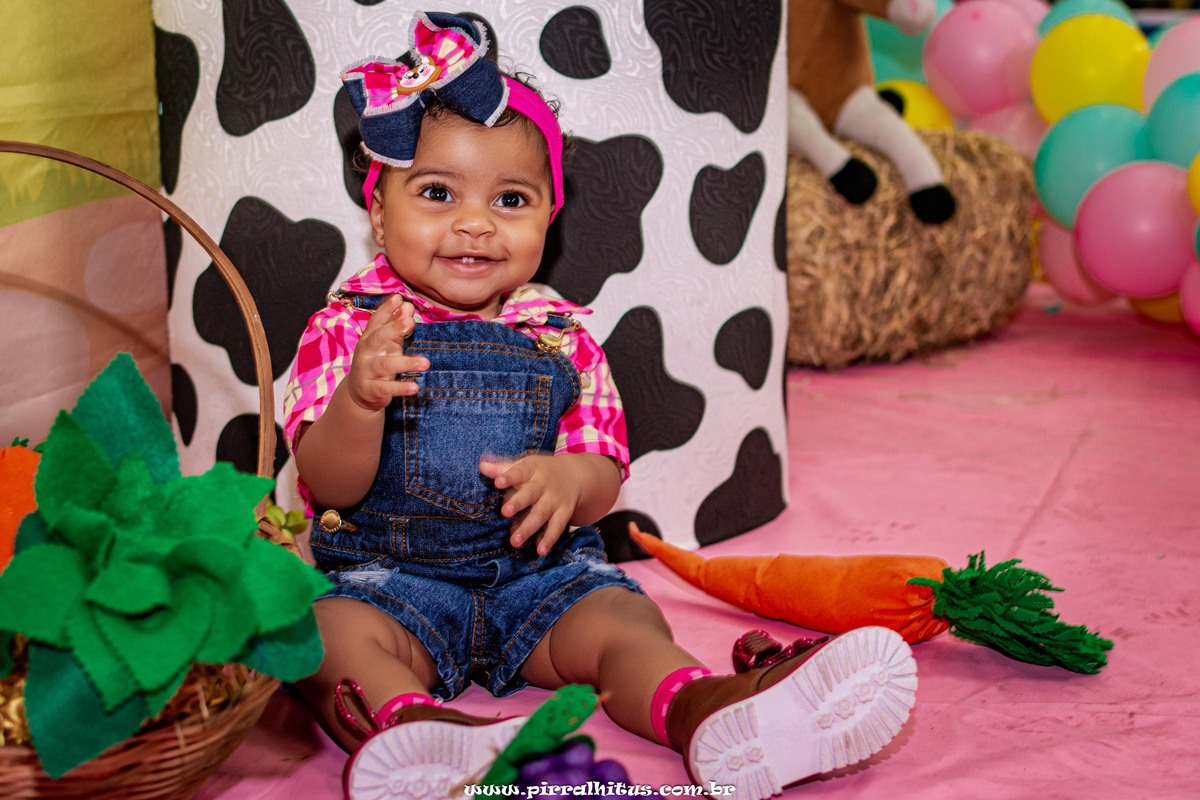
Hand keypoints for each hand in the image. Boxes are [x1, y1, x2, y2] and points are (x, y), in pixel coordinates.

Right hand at [344, 295, 428, 412]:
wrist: (360, 393)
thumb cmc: (377, 362)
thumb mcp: (387, 344)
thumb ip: (397, 327)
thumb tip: (408, 306)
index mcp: (370, 338)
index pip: (376, 321)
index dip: (386, 309)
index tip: (399, 298)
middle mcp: (366, 352)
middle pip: (378, 338)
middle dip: (393, 329)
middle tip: (410, 321)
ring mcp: (367, 371)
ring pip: (385, 365)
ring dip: (406, 363)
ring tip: (425, 363)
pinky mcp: (372, 389)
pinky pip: (387, 388)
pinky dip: (401, 387)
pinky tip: (415, 387)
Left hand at [479, 454, 585, 555]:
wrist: (575, 475)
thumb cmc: (540, 471)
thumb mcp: (525, 466)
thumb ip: (503, 469)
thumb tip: (481, 466)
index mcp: (532, 470)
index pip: (519, 472)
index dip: (508, 477)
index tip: (497, 482)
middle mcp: (544, 485)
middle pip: (530, 494)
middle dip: (518, 503)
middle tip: (504, 513)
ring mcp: (554, 500)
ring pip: (541, 514)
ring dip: (528, 528)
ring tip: (515, 541)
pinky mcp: (564, 513)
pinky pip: (557, 527)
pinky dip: (549, 539)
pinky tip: (540, 550)